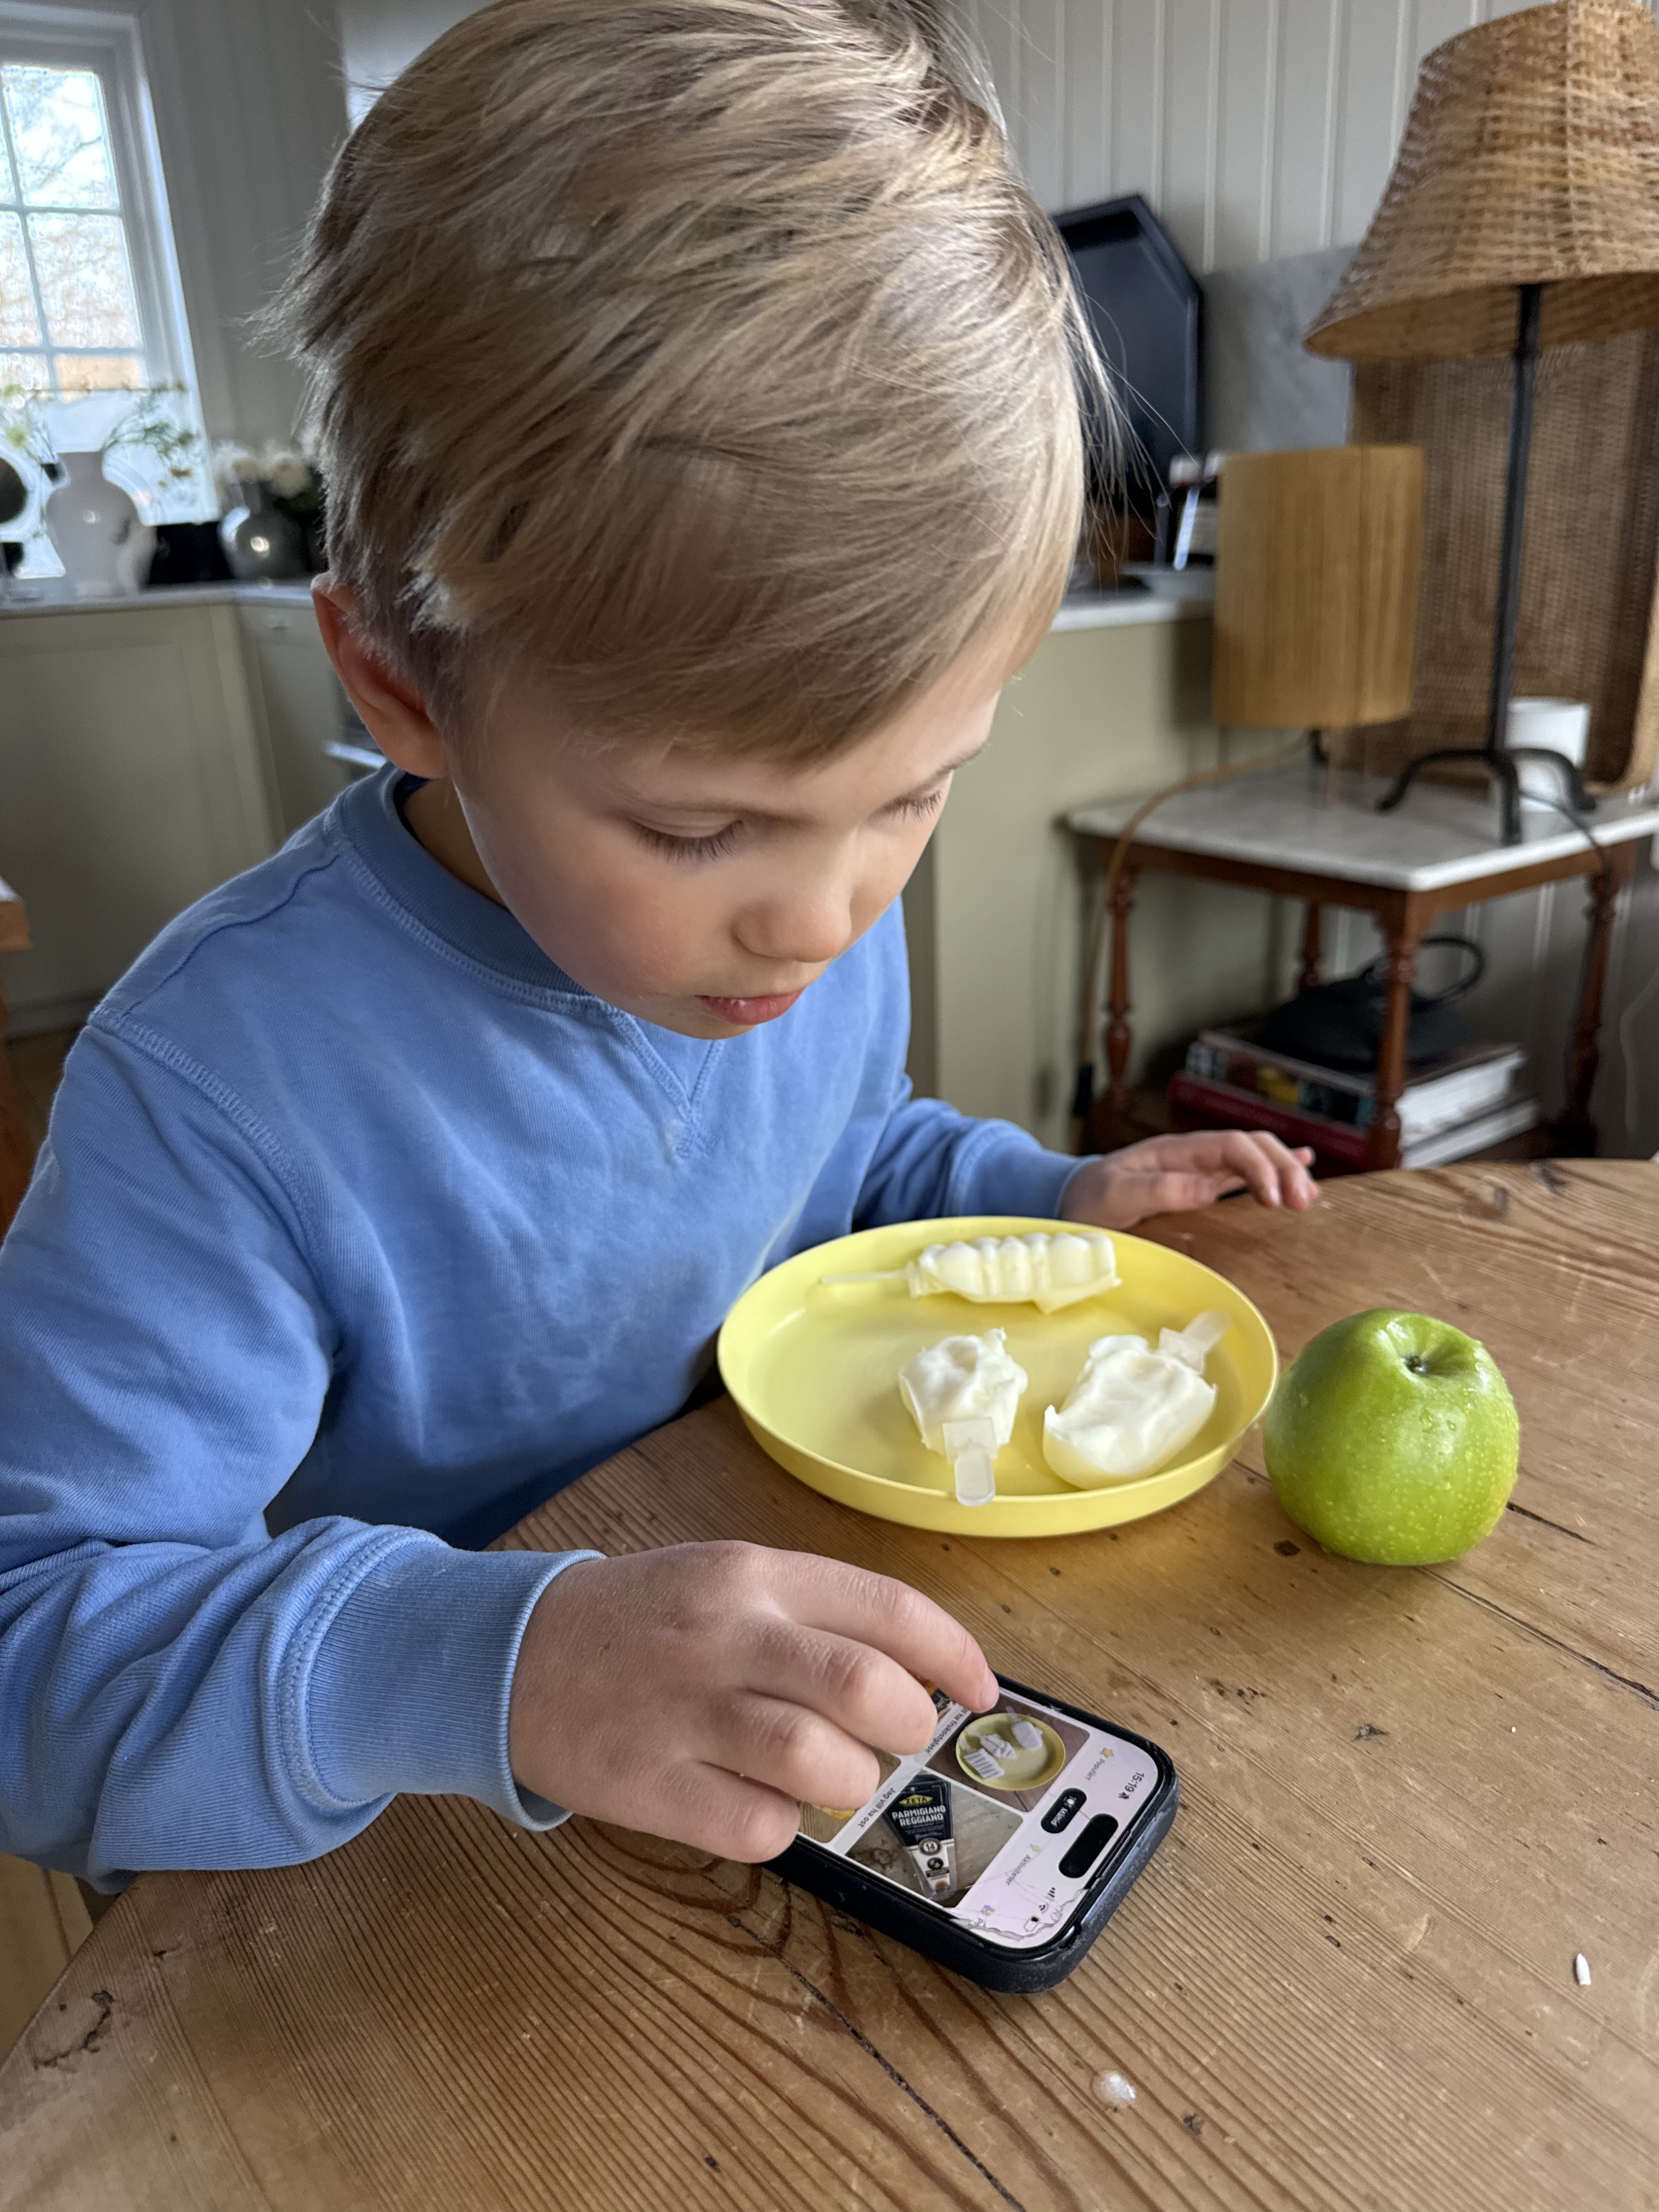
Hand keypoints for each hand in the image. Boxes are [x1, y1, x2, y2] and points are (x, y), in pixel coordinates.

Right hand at [507, 1542, 997, 1860]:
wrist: (511, 1653)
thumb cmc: (641, 1621)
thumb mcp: (724, 1579)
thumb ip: (812, 1614)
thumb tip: (918, 1673)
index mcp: (753, 1574)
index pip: (888, 1607)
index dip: (955, 1656)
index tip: (980, 1693)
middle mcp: (726, 1635)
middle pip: (867, 1688)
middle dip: (908, 1726)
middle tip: (896, 1738)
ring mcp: (685, 1711)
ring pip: (821, 1762)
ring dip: (851, 1784)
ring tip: (831, 1778)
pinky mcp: (651, 1786)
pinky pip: (758, 1826)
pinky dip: (781, 1827)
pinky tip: (760, 1803)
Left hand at [1062, 1129, 1317, 1229]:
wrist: (1072, 1200)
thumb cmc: (1090, 1198)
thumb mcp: (1116, 1194)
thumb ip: (1158, 1189)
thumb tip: (1209, 1189)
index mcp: (1176, 1151)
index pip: (1231, 1146)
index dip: (1259, 1167)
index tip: (1274, 1199)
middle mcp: (1193, 1155)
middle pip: (1252, 1147)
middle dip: (1283, 1168)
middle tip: (1303, 1202)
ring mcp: (1200, 1169)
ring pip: (1255, 1159)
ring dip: (1285, 1172)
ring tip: (1308, 1197)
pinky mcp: (1201, 1187)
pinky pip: (1244, 1174)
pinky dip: (1274, 1172)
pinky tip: (1302, 1171)